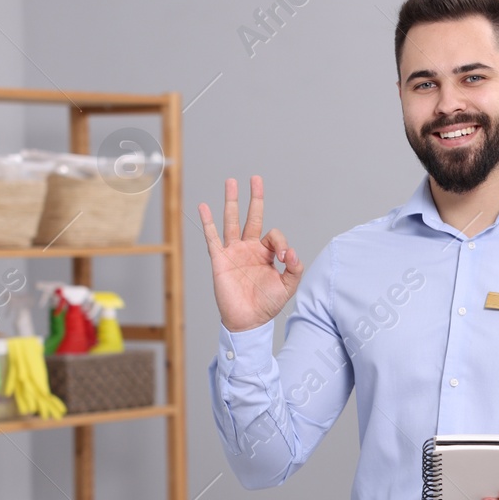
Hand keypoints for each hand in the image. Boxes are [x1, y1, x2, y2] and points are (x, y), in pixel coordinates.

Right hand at [198, 175, 303, 332]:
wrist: (248, 321)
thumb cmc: (267, 304)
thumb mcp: (288, 286)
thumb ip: (295, 268)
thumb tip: (292, 252)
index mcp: (266, 253)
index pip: (274, 235)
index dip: (281, 243)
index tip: (284, 259)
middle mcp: (249, 248)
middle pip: (252, 217)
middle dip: (255, 198)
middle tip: (255, 178)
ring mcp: (233, 252)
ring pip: (232, 221)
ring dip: (232, 202)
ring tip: (231, 182)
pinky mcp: (220, 259)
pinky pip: (212, 237)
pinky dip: (207, 222)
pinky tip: (204, 206)